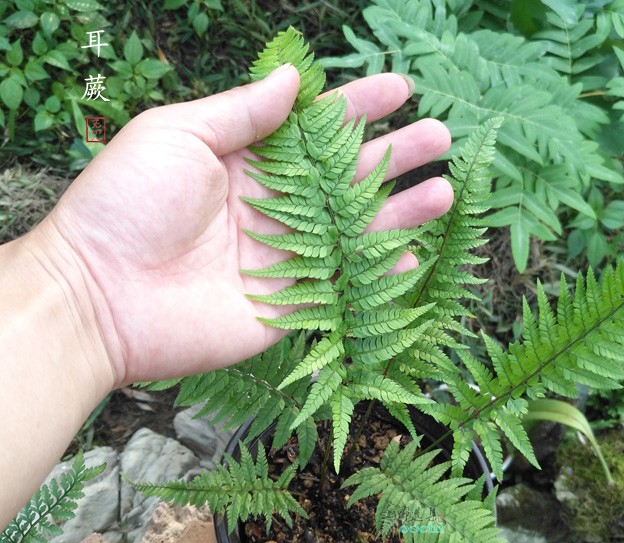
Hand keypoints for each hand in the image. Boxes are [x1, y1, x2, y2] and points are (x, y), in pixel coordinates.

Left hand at [40, 65, 451, 386]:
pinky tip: (413, 256)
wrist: (102, 296)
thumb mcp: (178, 134)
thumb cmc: (127, 204)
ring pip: (356, 231)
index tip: (399, 88)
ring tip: (444, 192)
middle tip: (438, 138)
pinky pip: (345, 287)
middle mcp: (274, 207)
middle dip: (394, 156)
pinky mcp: (290, 305)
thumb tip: (293, 80)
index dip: (358, 107)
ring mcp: (285, 258)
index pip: (316, 129)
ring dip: (401, 212)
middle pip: (347, 179)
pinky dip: (380, 276)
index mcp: (249, 162)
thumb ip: (240, 110)